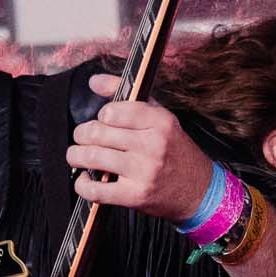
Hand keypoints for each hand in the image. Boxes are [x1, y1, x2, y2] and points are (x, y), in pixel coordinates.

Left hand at [65, 72, 217, 221]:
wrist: (199, 191)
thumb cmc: (175, 152)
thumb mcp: (160, 118)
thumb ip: (126, 96)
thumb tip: (94, 81)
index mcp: (160, 122)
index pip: (113, 111)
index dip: (101, 115)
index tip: (103, 121)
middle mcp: (153, 145)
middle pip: (98, 133)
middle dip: (82, 134)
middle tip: (82, 137)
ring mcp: (144, 172)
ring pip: (93, 157)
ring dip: (76, 156)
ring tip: (77, 156)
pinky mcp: (135, 196)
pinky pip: (96, 190)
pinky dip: (82, 184)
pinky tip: (85, 179)